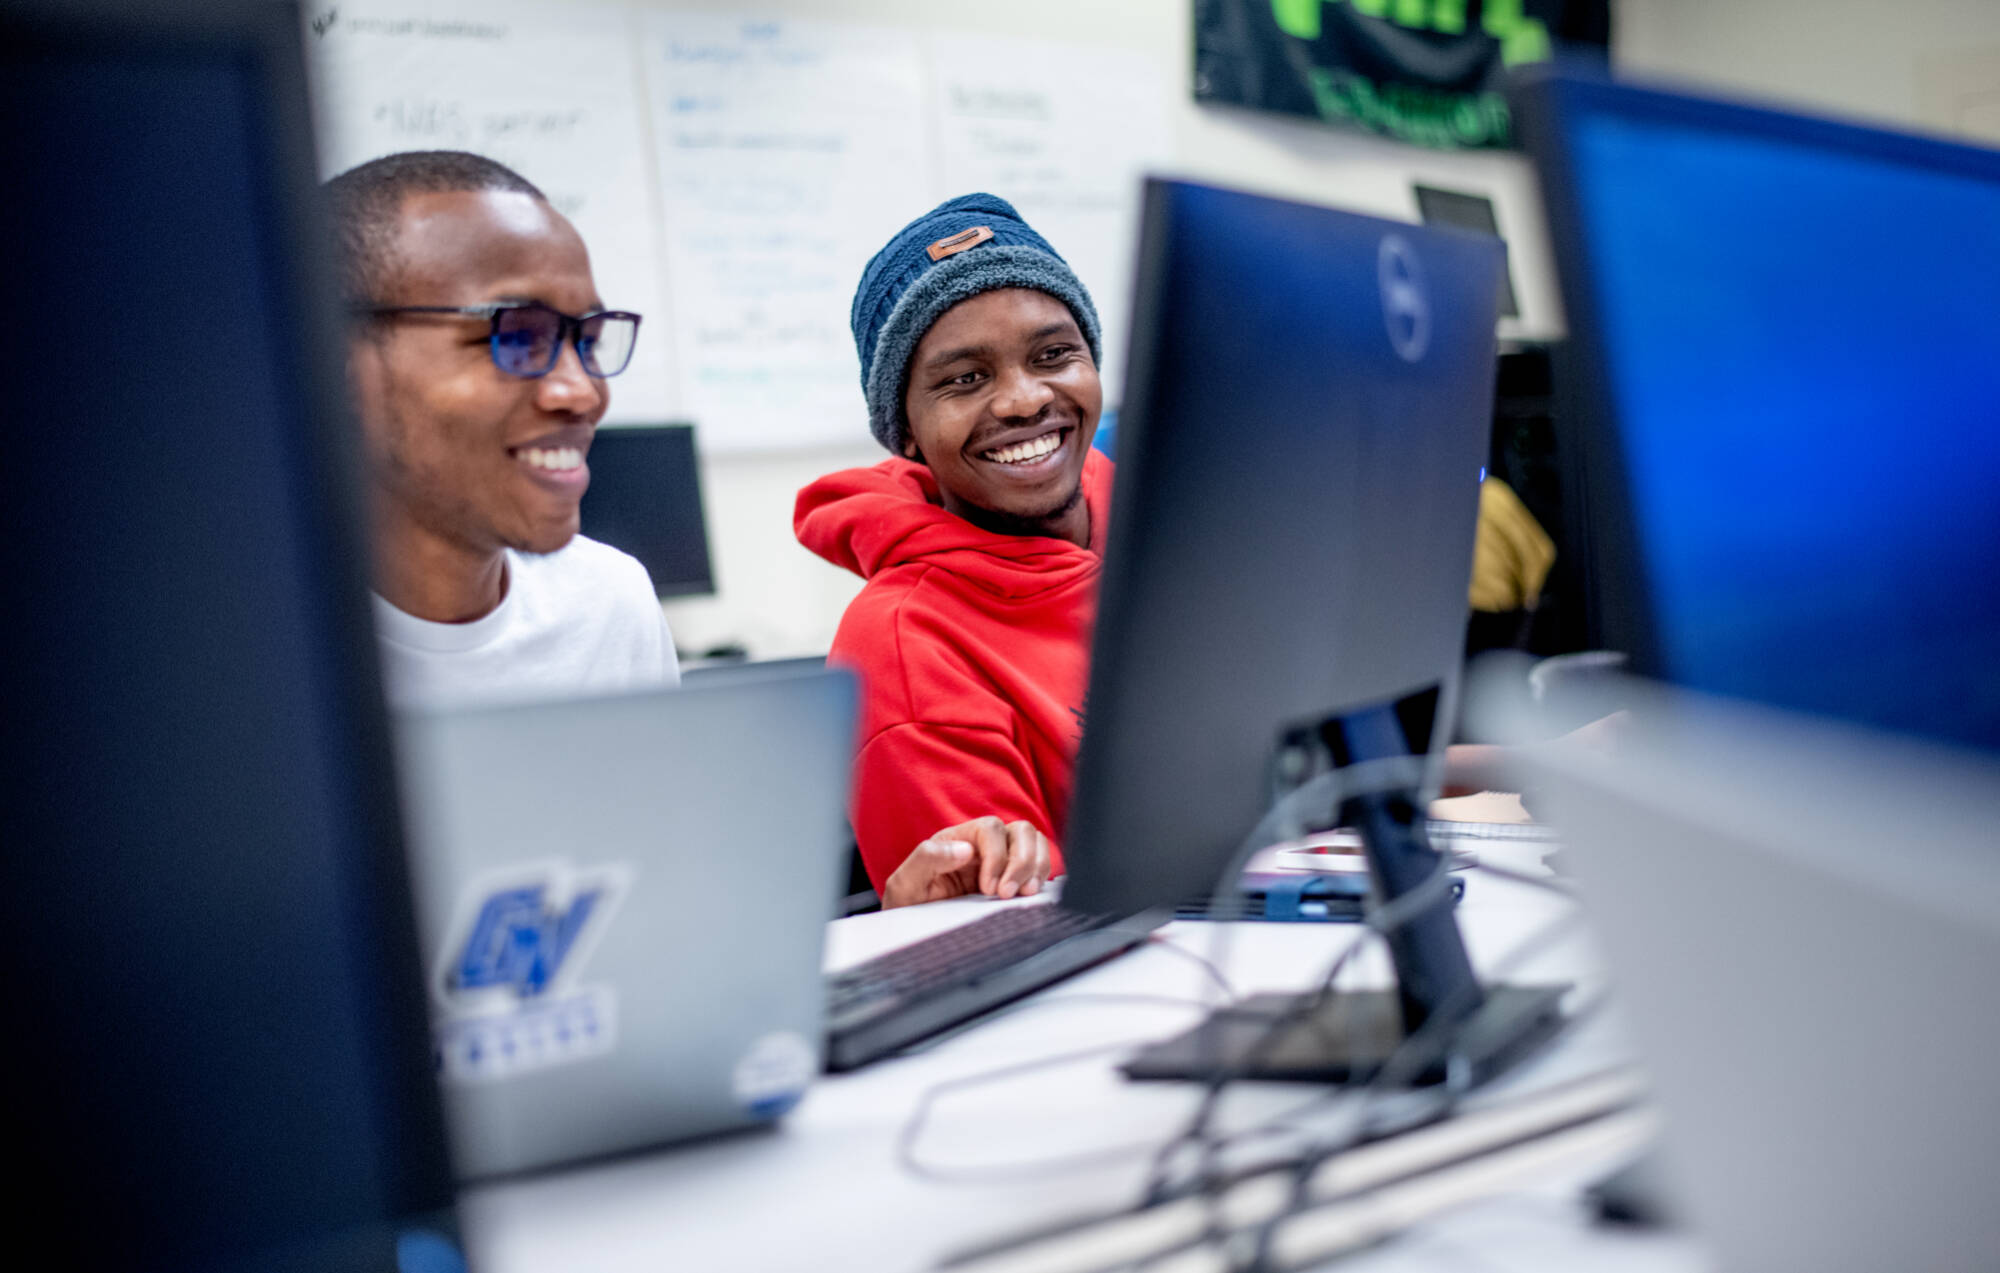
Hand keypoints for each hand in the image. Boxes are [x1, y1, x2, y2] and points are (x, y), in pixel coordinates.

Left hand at [880, 816, 1053, 908]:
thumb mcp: (905, 883)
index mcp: (959, 839)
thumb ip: (926, 859)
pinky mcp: (1014, 880)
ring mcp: (1002, 861)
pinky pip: (1039, 867)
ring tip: (1026, 895)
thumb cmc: (909, 904)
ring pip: (1036, 844)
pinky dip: (1042, 877)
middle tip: (1009, 894)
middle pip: (1021, 831)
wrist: (915, 928)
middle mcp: (984, 846)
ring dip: (1036, 868)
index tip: (988, 888)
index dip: (996, 855)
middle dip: (1022, 861)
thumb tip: (965, 849)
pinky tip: (1031, 897)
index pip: (991, 829)